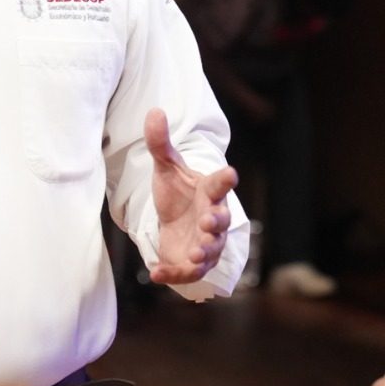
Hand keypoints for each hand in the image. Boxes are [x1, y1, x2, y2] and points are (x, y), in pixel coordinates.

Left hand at [145, 107, 237, 284]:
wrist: (175, 221)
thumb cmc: (178, 192)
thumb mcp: (166, 167)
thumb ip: (161, 143)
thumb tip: (154, 111)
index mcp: (209, 191)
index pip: (220, 183)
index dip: (225, 179)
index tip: (230, 173)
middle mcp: (212, 217)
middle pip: (221, 220)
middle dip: (216, 221)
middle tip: (208, 220)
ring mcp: (205, 242)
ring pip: (211, 249)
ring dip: (205, 252)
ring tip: (195, 253)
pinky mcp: (192, 262)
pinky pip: (188, 272)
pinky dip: (174, 274)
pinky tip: (156, 273)